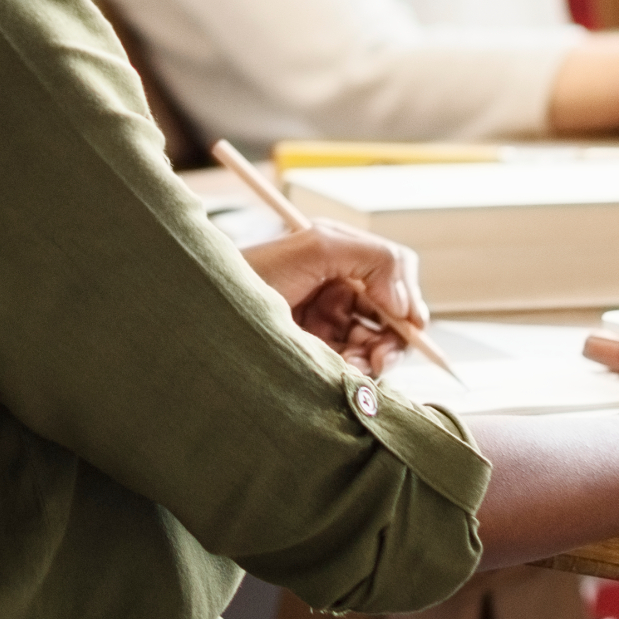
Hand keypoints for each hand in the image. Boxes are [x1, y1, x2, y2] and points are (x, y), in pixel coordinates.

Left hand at [241, 221, 431, 376]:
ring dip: (376, 358)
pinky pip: (354, 368)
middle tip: (382, 356)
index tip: (408, 322)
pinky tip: (341, 369)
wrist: (210, 317)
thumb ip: (375, 258)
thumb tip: (406, 305)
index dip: (407, 301)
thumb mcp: (319, 246)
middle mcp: (338, 291)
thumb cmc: (255, 272)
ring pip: (377, 347)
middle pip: (391, 318)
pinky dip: (357, 371)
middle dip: (395, 338)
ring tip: (355, 363)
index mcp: (341, 260)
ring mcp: (327, 325)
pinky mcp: (315, 355)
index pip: (394, 278)